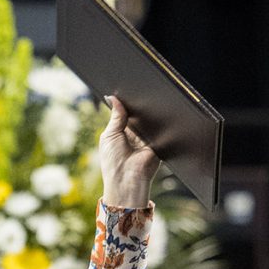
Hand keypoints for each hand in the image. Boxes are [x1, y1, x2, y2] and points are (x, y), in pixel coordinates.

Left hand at [98, 95, 155, 221]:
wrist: (128, 178)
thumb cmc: (113, 161)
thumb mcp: (110, 135)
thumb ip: (115, 116)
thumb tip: (113, 97)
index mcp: (120, 132)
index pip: (123, 113)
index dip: (124, 103)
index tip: (123, 90)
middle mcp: (134, 134)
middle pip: (137, 114)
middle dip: (136, 106)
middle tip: (135, 93)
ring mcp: (146, 137)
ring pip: (148, 119)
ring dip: (146, 113)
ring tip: (144, 103)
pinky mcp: (158, 141)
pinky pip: (159, 127)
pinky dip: (156, 122)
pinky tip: (155, 114)